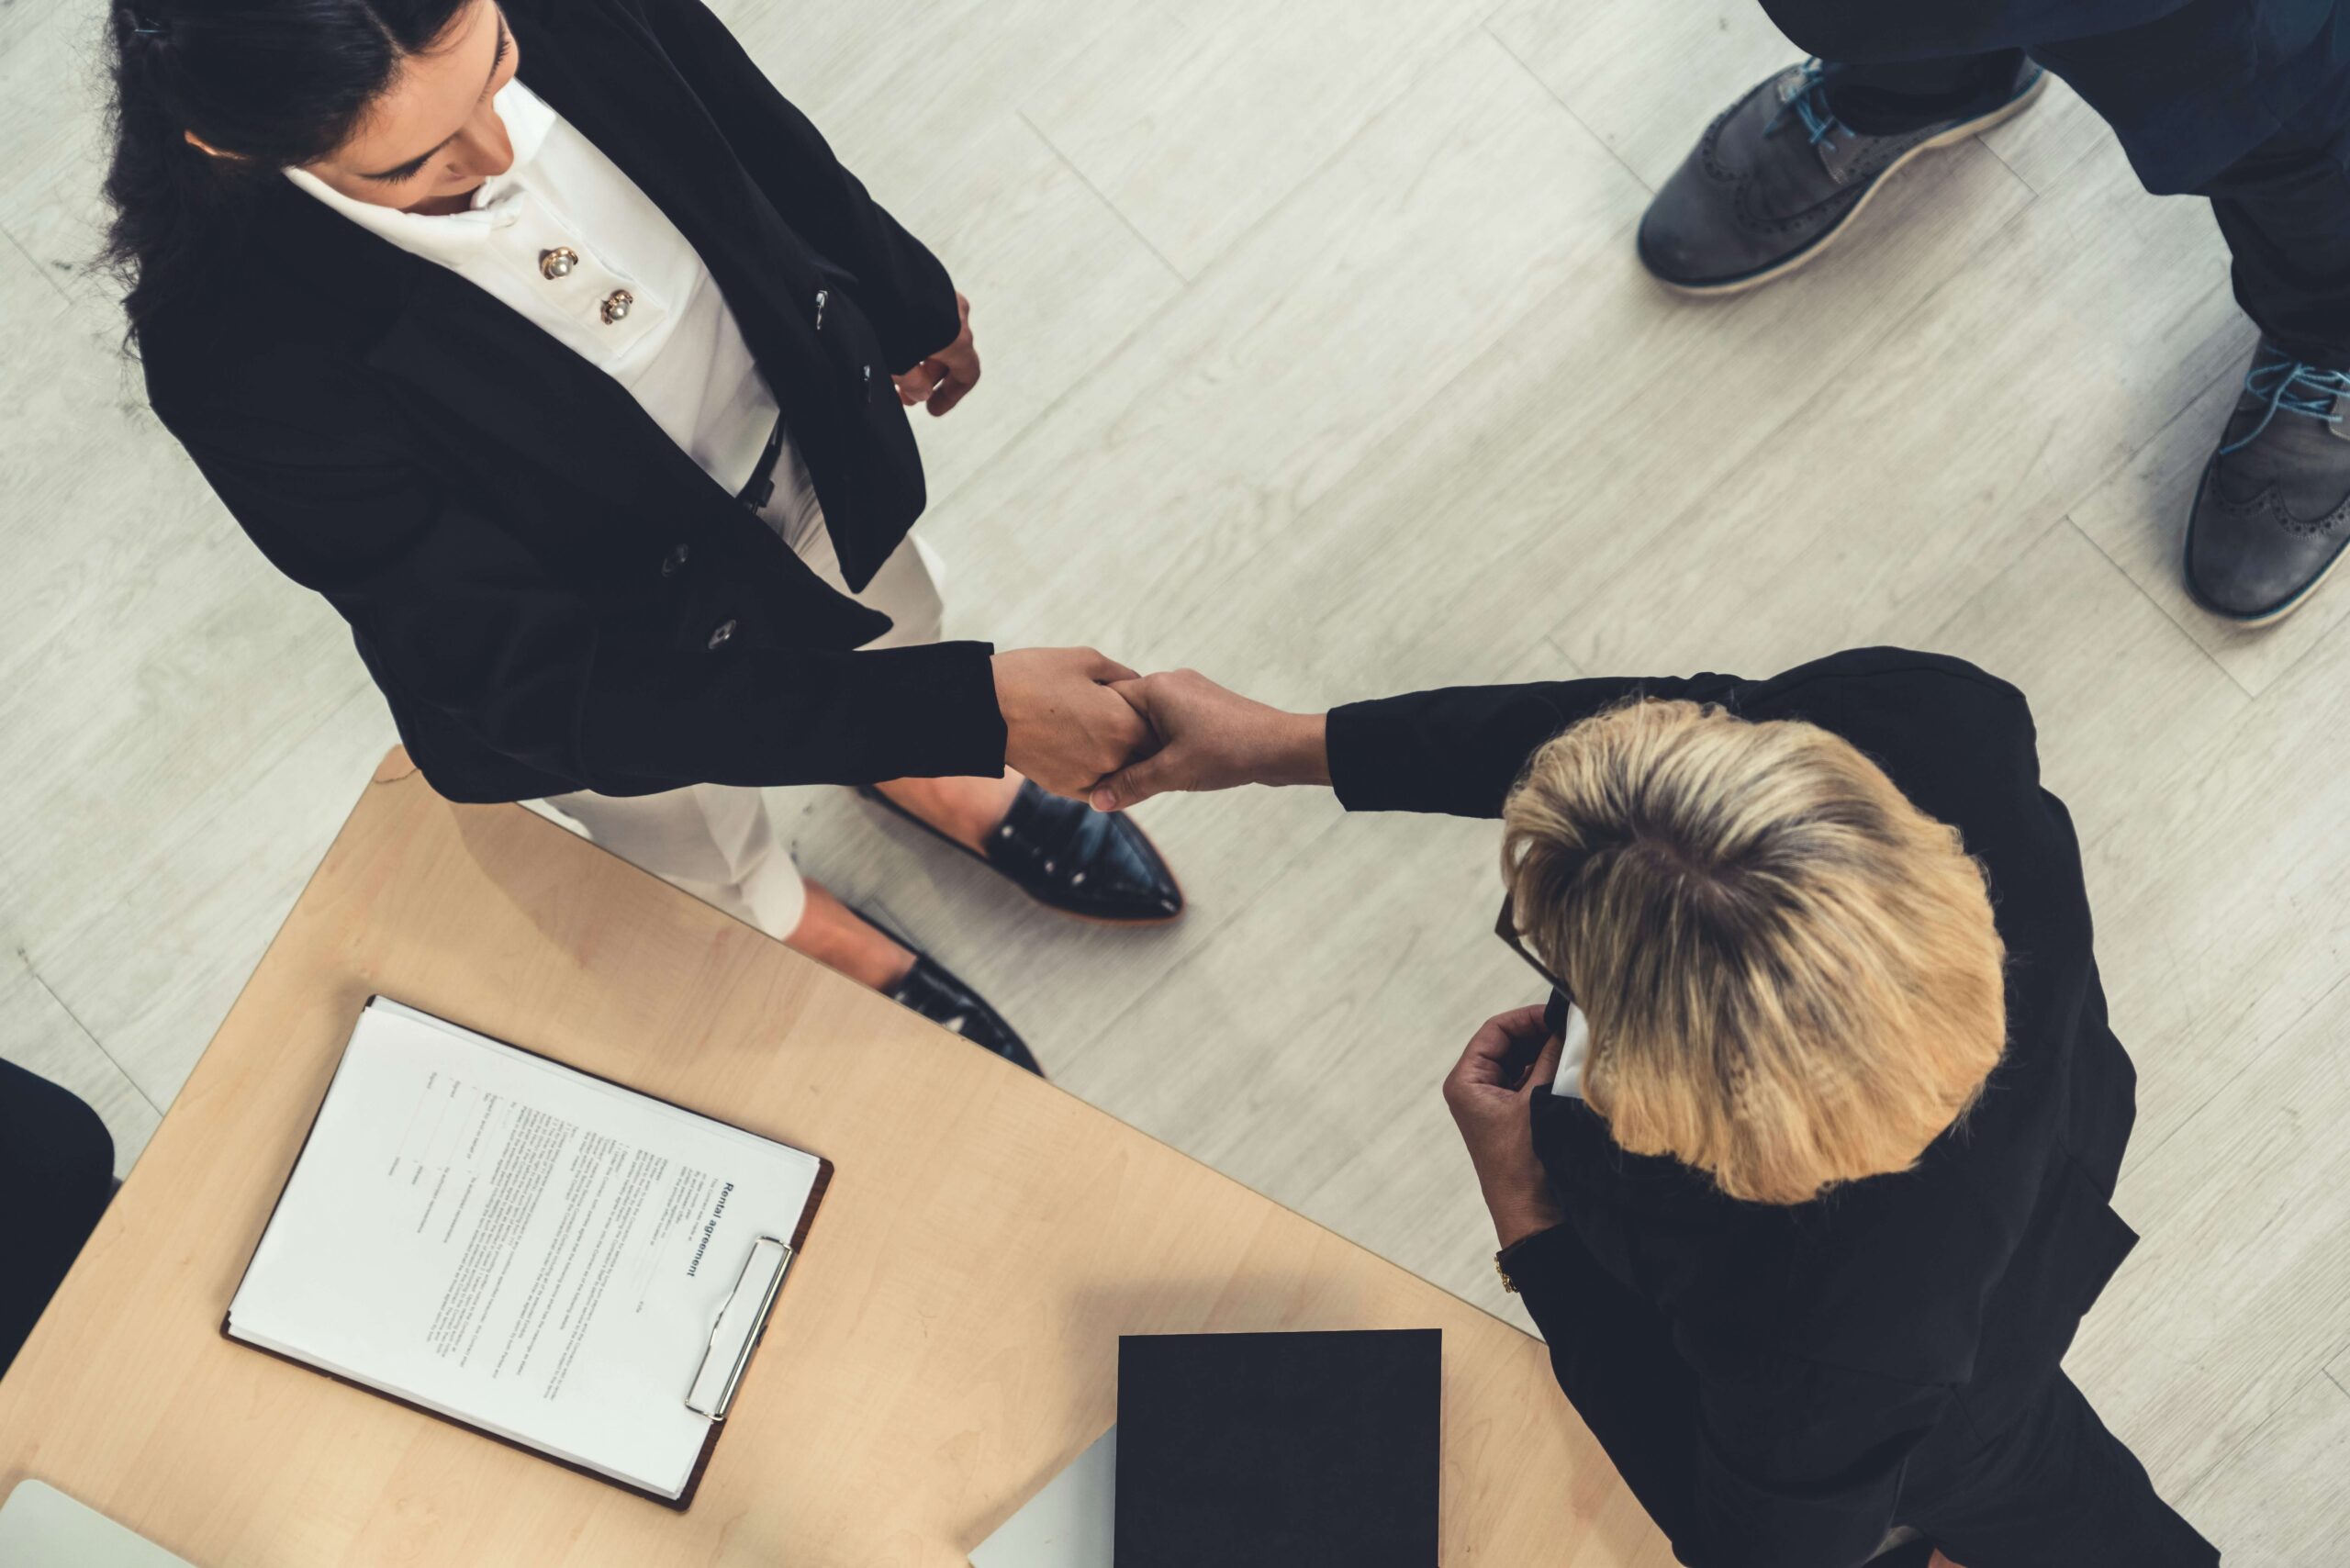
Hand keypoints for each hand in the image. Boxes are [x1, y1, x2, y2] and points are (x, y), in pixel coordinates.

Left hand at [893, 292, 979, 416]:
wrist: (873, 266)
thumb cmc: (889, 317)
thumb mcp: (898, 362)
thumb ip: (913, 383)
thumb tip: (922, 393)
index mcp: (957, 338)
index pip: (968, 373)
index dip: (951, 395)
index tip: (933, 409)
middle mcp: (957, 314)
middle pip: (951, 354)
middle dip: (928, 377)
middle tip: (905, 393)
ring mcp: (943, 294)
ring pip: (938, 333)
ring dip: (920, 354)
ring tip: (894, 367)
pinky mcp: (926, 280)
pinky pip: (928, 314)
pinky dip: (916, 332)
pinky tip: (892, 337)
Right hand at [992, 647, 1150, 799]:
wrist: (983, 708)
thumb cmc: (1034, 675)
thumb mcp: (1087, 660)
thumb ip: (1124, 676)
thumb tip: (1140, 686)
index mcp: (1122, 723)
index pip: (1158, 728)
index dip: (1154, 716)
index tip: (1146, 709)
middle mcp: (1113, 757)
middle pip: (1145, 755)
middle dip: (1141, 740)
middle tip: (1126, 724)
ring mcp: (1090, 777)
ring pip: (1122, 773)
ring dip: (1119, 758)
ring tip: (1100, 734)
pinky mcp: (1068, 789)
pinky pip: (1098, 786)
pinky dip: (1098, 772)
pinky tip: (1084, 750)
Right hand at [1086, 669, 1329, 811]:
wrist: (1283, 748)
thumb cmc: (1229, 752)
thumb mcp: (1173, 773)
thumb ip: (1131, 785)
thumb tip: (1096, 801)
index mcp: (1156, 687)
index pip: (1105, 701)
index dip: (1092, 729)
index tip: (1082, 755)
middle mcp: (1170, 683)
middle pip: (1125, 711)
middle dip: (1116, 742)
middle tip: (1101, 772)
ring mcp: (1190, 694)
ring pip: (1148, 720)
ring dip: (1140, 747)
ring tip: (1131, 774)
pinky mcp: (1205, 709)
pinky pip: (1169, 725)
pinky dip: (1161, 745)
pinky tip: (1162, 768)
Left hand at [1443, 1006, 1566, 1249]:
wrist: (1533, 1215)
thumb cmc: (1524, 1163)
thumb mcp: (1537, 1101)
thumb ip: (1549, 1057)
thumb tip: (1564, 1023)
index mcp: (1466, 1082)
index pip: (1495, 1031)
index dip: (1527, 1019)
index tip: (1559, 1014)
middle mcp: (1476, 1089)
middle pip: (1509, 1044)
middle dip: (1541, 1035)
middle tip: (1574, 1028)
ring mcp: (1495, 1103)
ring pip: (1523, 1062)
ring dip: (1548, 1053)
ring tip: (1578, 1047)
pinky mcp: (1514, 1117)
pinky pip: (1531, 1082)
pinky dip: (1551, 1072)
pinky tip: (1574, 1069)